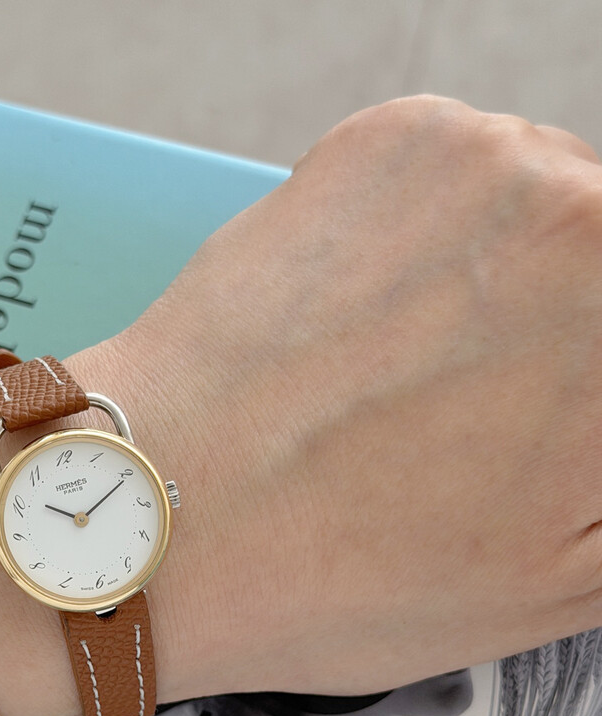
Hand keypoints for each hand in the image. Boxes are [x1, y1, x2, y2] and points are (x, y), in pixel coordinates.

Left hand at [74, 95, 601, 701]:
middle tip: (488, 412)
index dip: (579, 396)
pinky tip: (370, 326)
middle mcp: (584, 214)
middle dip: (570, 336)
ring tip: (413, 380)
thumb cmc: (343, 571)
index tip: (549, 415)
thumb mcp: (567, 577)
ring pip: (548, 212)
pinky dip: (435, 239)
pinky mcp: (390, 138)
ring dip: (514, 277)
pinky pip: (462, 179)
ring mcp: (484, 156)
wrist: (156, 509)